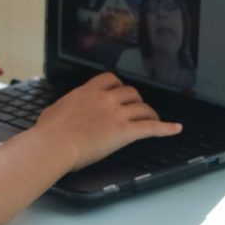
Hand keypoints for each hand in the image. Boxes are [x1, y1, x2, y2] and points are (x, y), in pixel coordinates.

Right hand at [34, 72, 181, 170]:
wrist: (54, 144)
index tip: (120, 91)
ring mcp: (117, 114)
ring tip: (153, 120)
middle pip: (131, 92)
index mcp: (87, 92)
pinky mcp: (125, 132)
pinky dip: (166, 128)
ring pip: (143, 108)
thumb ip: (63, 108)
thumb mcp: (53, 111)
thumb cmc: (49, 132)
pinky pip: (152, 127)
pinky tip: (175, 128)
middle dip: (136, 100)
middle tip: (136, 109)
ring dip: (150, 114)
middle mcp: (105, 99)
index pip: (110, 79)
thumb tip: (57, 112)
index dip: (118, 86)